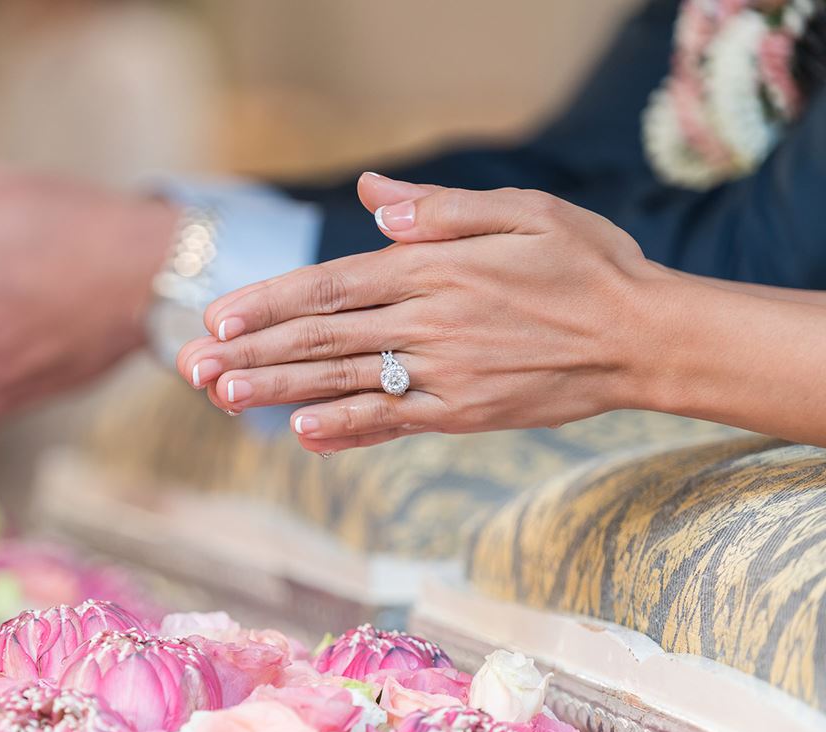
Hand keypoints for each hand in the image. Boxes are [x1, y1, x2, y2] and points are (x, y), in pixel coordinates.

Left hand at [176, 174, 671, 452]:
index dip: (269, 302)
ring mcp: (444, 374)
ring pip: (344, 382)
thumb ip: (439, 208)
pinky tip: (300, 433)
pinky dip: (345, 428)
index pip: (331, 286)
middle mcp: (429, 323)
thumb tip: (369, 192)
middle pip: (322, 339)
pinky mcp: (463, 413)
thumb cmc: (586, 263)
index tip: (216, 318)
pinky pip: (392, 421)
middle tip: (192, 368)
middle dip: (252, 352)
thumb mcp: (521, 212)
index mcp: (433, 270)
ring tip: (222, 398)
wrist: (645, 337)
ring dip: (278, 391)